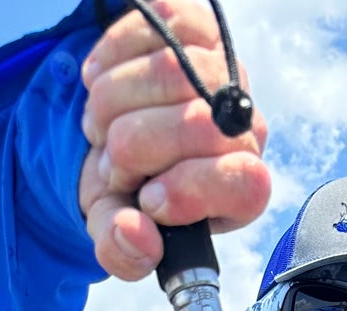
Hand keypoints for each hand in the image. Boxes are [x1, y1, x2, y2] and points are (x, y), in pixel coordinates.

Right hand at [77, 1, 269, 282]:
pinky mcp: (195, 25)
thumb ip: (123, 250)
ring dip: (112, 105)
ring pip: (170, 72)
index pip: (244, 182)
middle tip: (113, 164)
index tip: (148, 201)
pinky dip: (110, 57)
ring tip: (103, 127)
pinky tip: (101, 82)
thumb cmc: (127, 188)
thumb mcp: (118, 227)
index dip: (189, 192)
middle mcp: (245, 126)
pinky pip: (154, 26)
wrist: (114, 132)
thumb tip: (137, 239)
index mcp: (243, 186)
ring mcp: (224, 69)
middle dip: (132, 149)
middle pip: (196, 123)